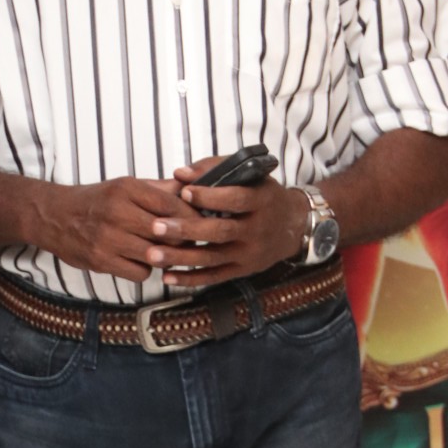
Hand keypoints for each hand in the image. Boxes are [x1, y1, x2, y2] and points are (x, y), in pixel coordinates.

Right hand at [34, 175, 185, 281]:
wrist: (54, 217)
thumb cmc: (95, 201)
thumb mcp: (124, 186)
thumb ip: (159, 189)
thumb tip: (192, 188)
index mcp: (126, 189)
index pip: (172, 204)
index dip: (190, 216)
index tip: (199, 221)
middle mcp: (117, 212)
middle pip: (167, 232)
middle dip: (182, 238)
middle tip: (186, 240)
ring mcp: (108, 238)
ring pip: (156, 255)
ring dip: (164, 256)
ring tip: (163, 250)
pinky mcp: (101, 260)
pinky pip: (140, 273)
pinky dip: (145, 269)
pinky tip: (139, 260)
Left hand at [144, 160, 305, 287]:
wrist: (294, 227)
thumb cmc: (264, 195)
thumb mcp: (250, 176)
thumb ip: (215, 169)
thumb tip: (179, 174)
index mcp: (261, 201)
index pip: (236, 199)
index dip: (210, 196)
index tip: (184, 191)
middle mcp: (257, 229)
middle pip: (220, 231)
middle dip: (187, 230)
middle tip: (157, 226)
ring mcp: (250, 253)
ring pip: (213, 257)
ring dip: (181, 258)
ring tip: (153, 254)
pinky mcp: (243, 270)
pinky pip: (215, 277)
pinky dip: (191, 279)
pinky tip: (168, 276)